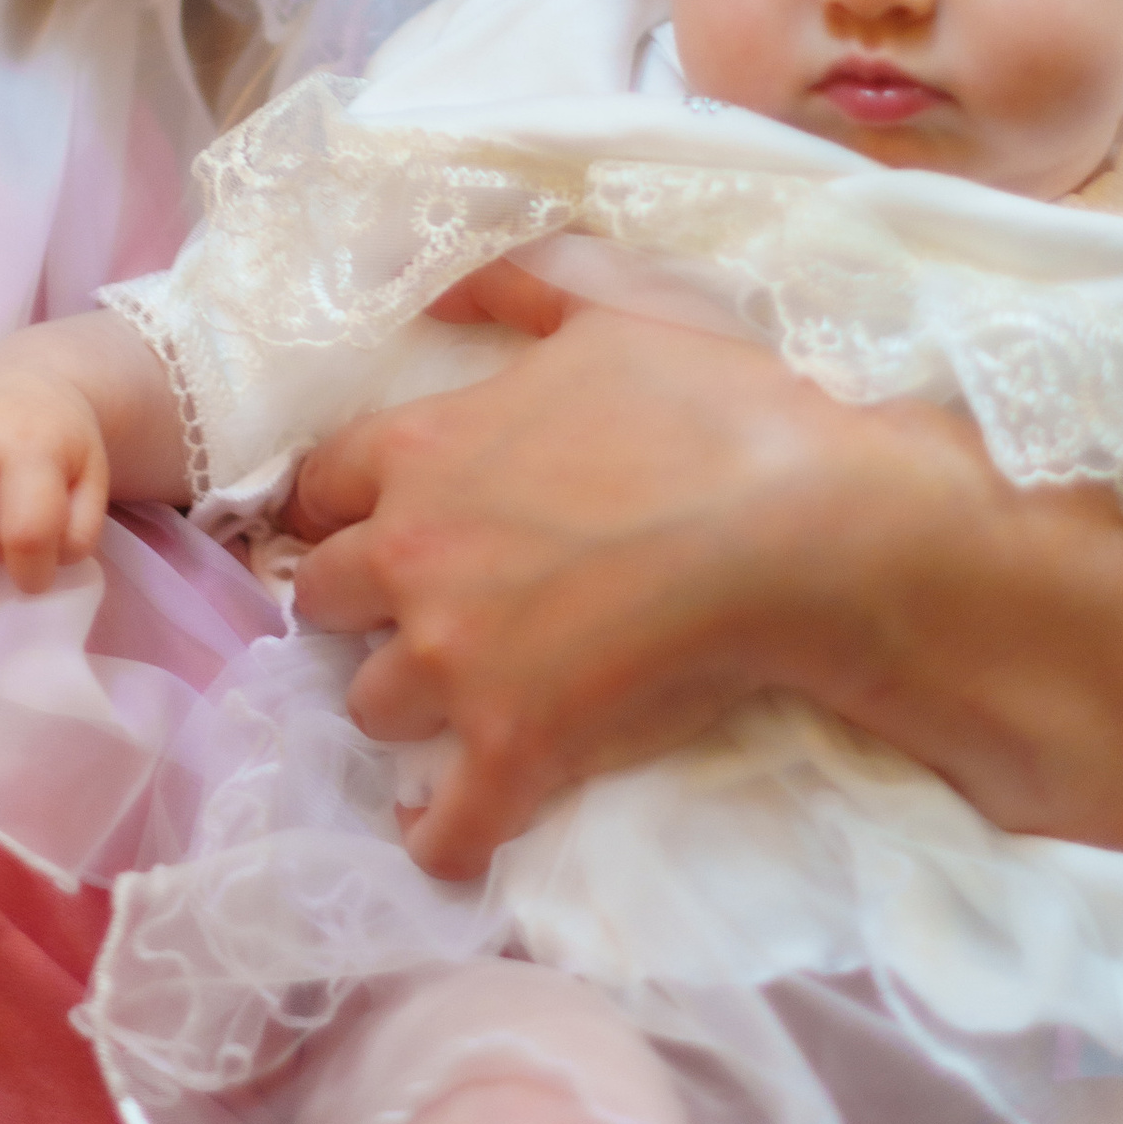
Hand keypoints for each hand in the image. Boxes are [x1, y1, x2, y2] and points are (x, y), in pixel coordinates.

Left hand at [287, 258, 1122, 897]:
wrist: (807, 525)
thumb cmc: (719, 407)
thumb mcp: (609, 311)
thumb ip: (512, 289)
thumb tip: (436, 286)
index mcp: (424, 448)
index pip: (315, 484)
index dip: (334, 508)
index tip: (359, 526)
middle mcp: (414, 554)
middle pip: (321, 597)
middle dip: (356, 607)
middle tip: (416, 612)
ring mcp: (457, 658)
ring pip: (370, 704)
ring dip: (403, 707)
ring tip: (454, 709)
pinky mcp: (513, 746)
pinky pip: (442, 823)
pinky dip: (441, 836)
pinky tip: (448, 837)